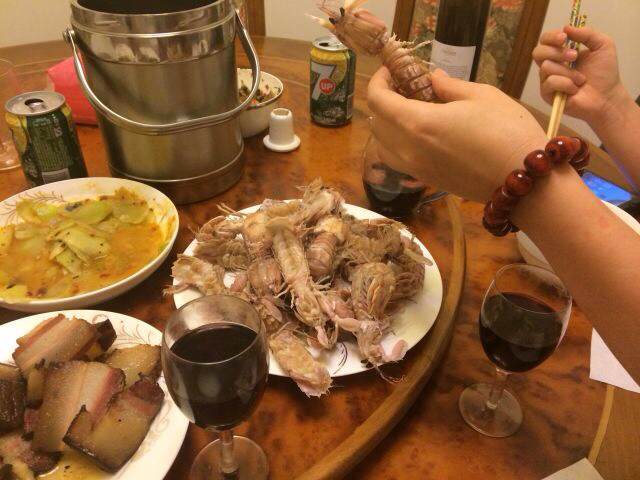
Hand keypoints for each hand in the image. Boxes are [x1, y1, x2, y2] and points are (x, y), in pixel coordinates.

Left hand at [366, 68, 546, 201]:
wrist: (525, 182)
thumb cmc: (507, 132)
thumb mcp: (482, 96)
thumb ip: (449, 86)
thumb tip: (433, 79)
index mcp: (417, 123)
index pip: (378, 101)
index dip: (378, 81)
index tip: (392, 70)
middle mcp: (409, 150)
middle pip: (376, 124)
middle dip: (382, 101)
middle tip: (402, 87)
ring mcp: (416, 169)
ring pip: (383, 147)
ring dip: (387, 127)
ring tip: (408, 111)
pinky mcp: (427, 181)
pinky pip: (399, 162)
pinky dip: (398, 145)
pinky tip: (421, 133)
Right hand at [532, 26, 627, 125]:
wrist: (606, 97)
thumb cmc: (605, 73)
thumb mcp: (602, 45)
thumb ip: (587, 33)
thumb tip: (566, 28)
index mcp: (561, 53)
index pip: (545, 40)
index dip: (551, 37)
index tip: (564, 38)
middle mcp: (551, 65)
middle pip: (538, 52)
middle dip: (556, 52)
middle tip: (574, 57)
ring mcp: (547, 81)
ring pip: (546, 68)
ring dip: (568, 72)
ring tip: (581, 79)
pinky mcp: (547, 94)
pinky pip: (550, 82)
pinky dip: (565, 84)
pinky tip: (574, 89)